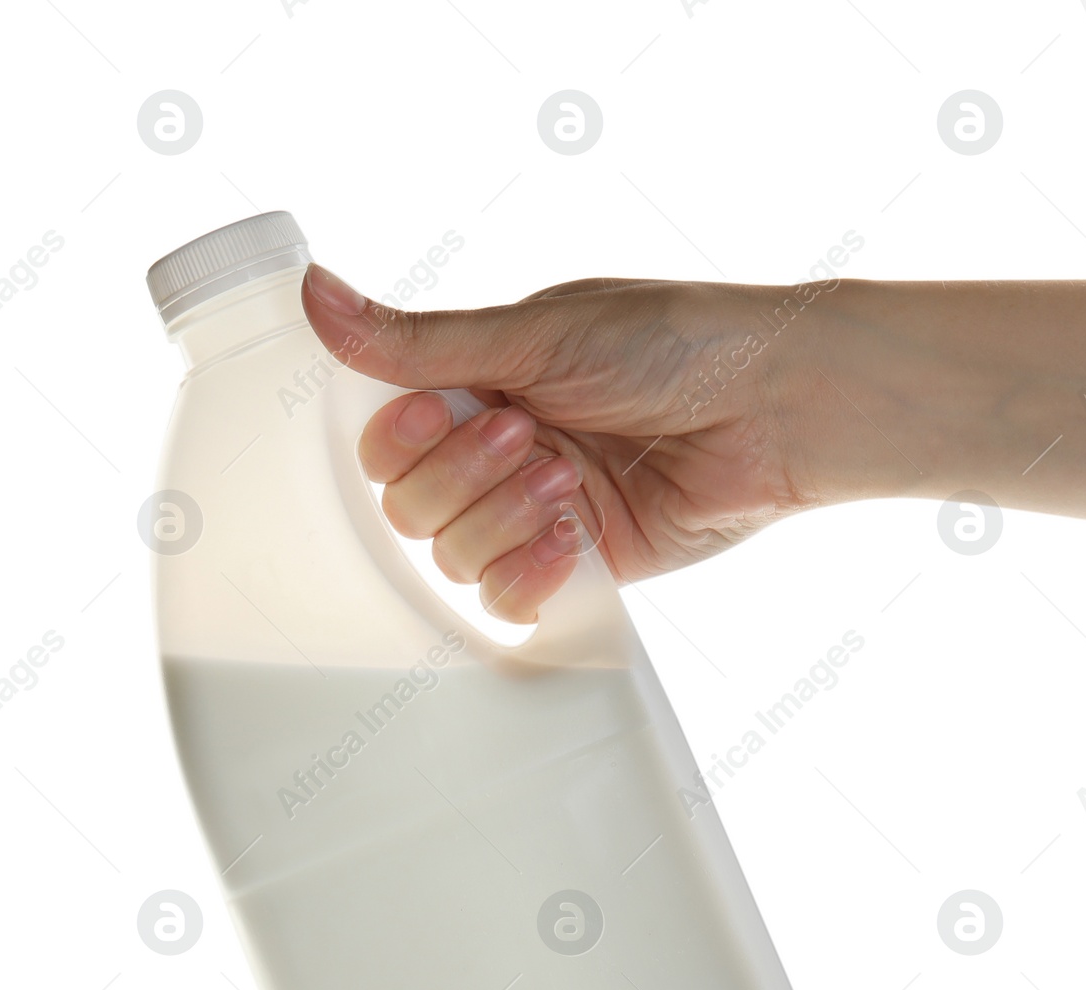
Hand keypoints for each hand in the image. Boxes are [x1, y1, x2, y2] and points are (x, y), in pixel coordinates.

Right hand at [301, 265, 830, 622]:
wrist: (773, 405)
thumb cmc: (675, 344)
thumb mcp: (538, 333)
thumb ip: (422, 341)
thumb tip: (312, 292)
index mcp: (482, 385)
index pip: (386, 440)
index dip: (402, 440)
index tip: (447, 408)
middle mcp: (502, 453)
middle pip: (411, 508)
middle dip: (463, 476)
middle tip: (530, 434)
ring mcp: (541, 514)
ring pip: (455, 557)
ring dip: (501, 519)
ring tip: (565, 479)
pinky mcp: (585, 565)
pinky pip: (510, 600)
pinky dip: (526, 574)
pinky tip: (567, 537)